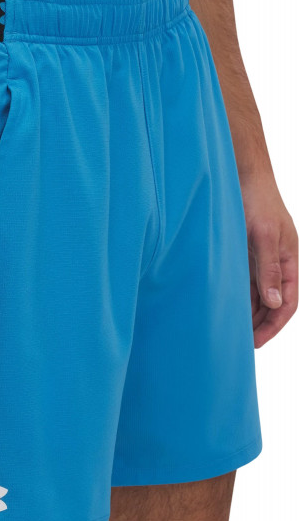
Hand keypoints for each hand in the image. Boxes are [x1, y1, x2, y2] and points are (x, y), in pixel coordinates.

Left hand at [241, 176, 297, 347]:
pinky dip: (240, 297)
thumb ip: (269, 270)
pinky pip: (246, 283)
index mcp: (291, 261)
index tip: (256, 343)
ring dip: (250, 313)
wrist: (243, 176)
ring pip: (259, 295)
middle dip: (261, 324)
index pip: (288, 303)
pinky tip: (228, 308)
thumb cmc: (257, 202)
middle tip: (240, 344)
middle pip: (273, 303)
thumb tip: (274, 303)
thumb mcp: (264, 236)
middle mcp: (279, 263)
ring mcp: (262, 259)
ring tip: (233, 332)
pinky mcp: (247, 254)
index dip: (274, 325)